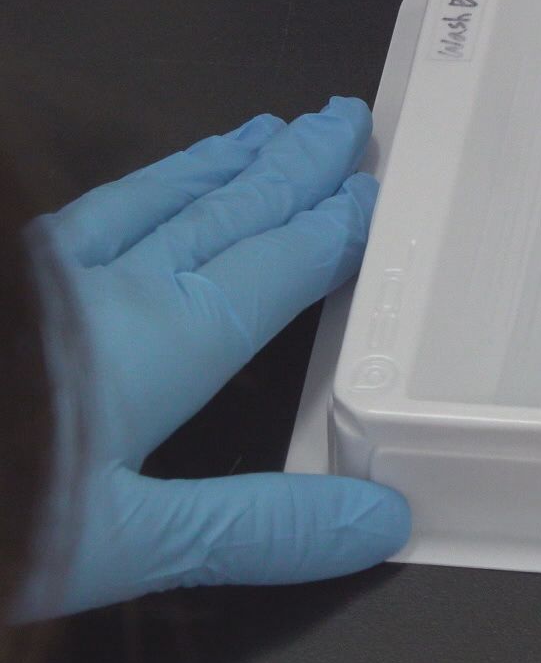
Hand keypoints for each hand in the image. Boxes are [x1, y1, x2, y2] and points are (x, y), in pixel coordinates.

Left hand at [12, 98, 408, 620]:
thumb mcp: (123, 544)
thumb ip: (253, 528)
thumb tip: (382, 519)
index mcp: (162, 338)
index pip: (276, 264)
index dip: (332, 226)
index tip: (377, 185)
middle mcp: (111, 286)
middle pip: (220, 210)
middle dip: (287, 167)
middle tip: (341, 118)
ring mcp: (43, 275)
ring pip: (148, 198)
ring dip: (212, 164)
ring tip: (261, 129)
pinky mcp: (4, 281)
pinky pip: (85, 213)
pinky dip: (133, 189)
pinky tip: (127, 194)